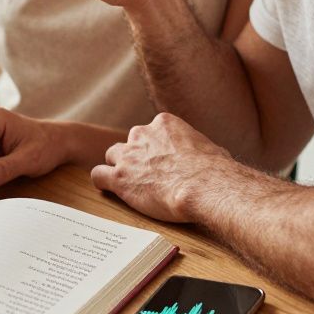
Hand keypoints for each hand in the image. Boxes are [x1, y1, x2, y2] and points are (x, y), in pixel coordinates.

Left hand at [90, 113, 231, 222]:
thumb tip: (209, 155)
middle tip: (148, 174)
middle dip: (137, 156)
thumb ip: (199, 148)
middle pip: (131, 142)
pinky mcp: (119, 178)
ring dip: (119, 168)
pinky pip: (98, 175)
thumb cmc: (214, 170)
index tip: (163, 161)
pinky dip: (102, 182)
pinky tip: (109, 189)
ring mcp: (128, 156)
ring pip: (112, 156)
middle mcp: (142, 134)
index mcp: (164, 124)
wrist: (204, 186)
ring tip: (129, 183)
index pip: (152, 132)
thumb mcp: (210, 148)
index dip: (156, 148)